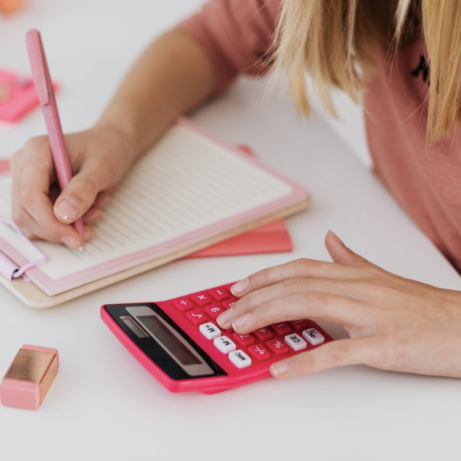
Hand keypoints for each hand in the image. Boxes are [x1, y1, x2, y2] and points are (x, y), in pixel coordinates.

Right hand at [10, 123, 135, 248]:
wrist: (112, 147)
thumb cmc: (107, 150)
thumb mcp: (102, 168)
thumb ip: (84, 189)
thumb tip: (63, 215)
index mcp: (37, 151)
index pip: (30, 196)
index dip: (50, 222)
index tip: (76, 236)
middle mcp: (26, 167)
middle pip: (26, 213)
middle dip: (57, 230)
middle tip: (87, 232)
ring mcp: (28, 183)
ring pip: (33, 222)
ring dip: (65, 229)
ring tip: (94, 212)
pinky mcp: (37, 197)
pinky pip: (43, 223)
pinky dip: (66, 227)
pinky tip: (88, 213)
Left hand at [217, 231, 460, 378]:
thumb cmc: (425, 308)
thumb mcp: (383, 277)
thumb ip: (352, 259)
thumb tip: (330, 240)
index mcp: (356, 275)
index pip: (300, 269)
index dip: (265, 276)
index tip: (238, 288)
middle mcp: (359, 288)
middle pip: (296, 285)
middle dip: (256, 298)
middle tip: (227, 313)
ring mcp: (371, 315)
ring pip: (310, 305)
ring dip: (268, 316)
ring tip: (240, 329)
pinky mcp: (385, 345)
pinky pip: (338, 351)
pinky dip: (306, 360)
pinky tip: (281, 368)